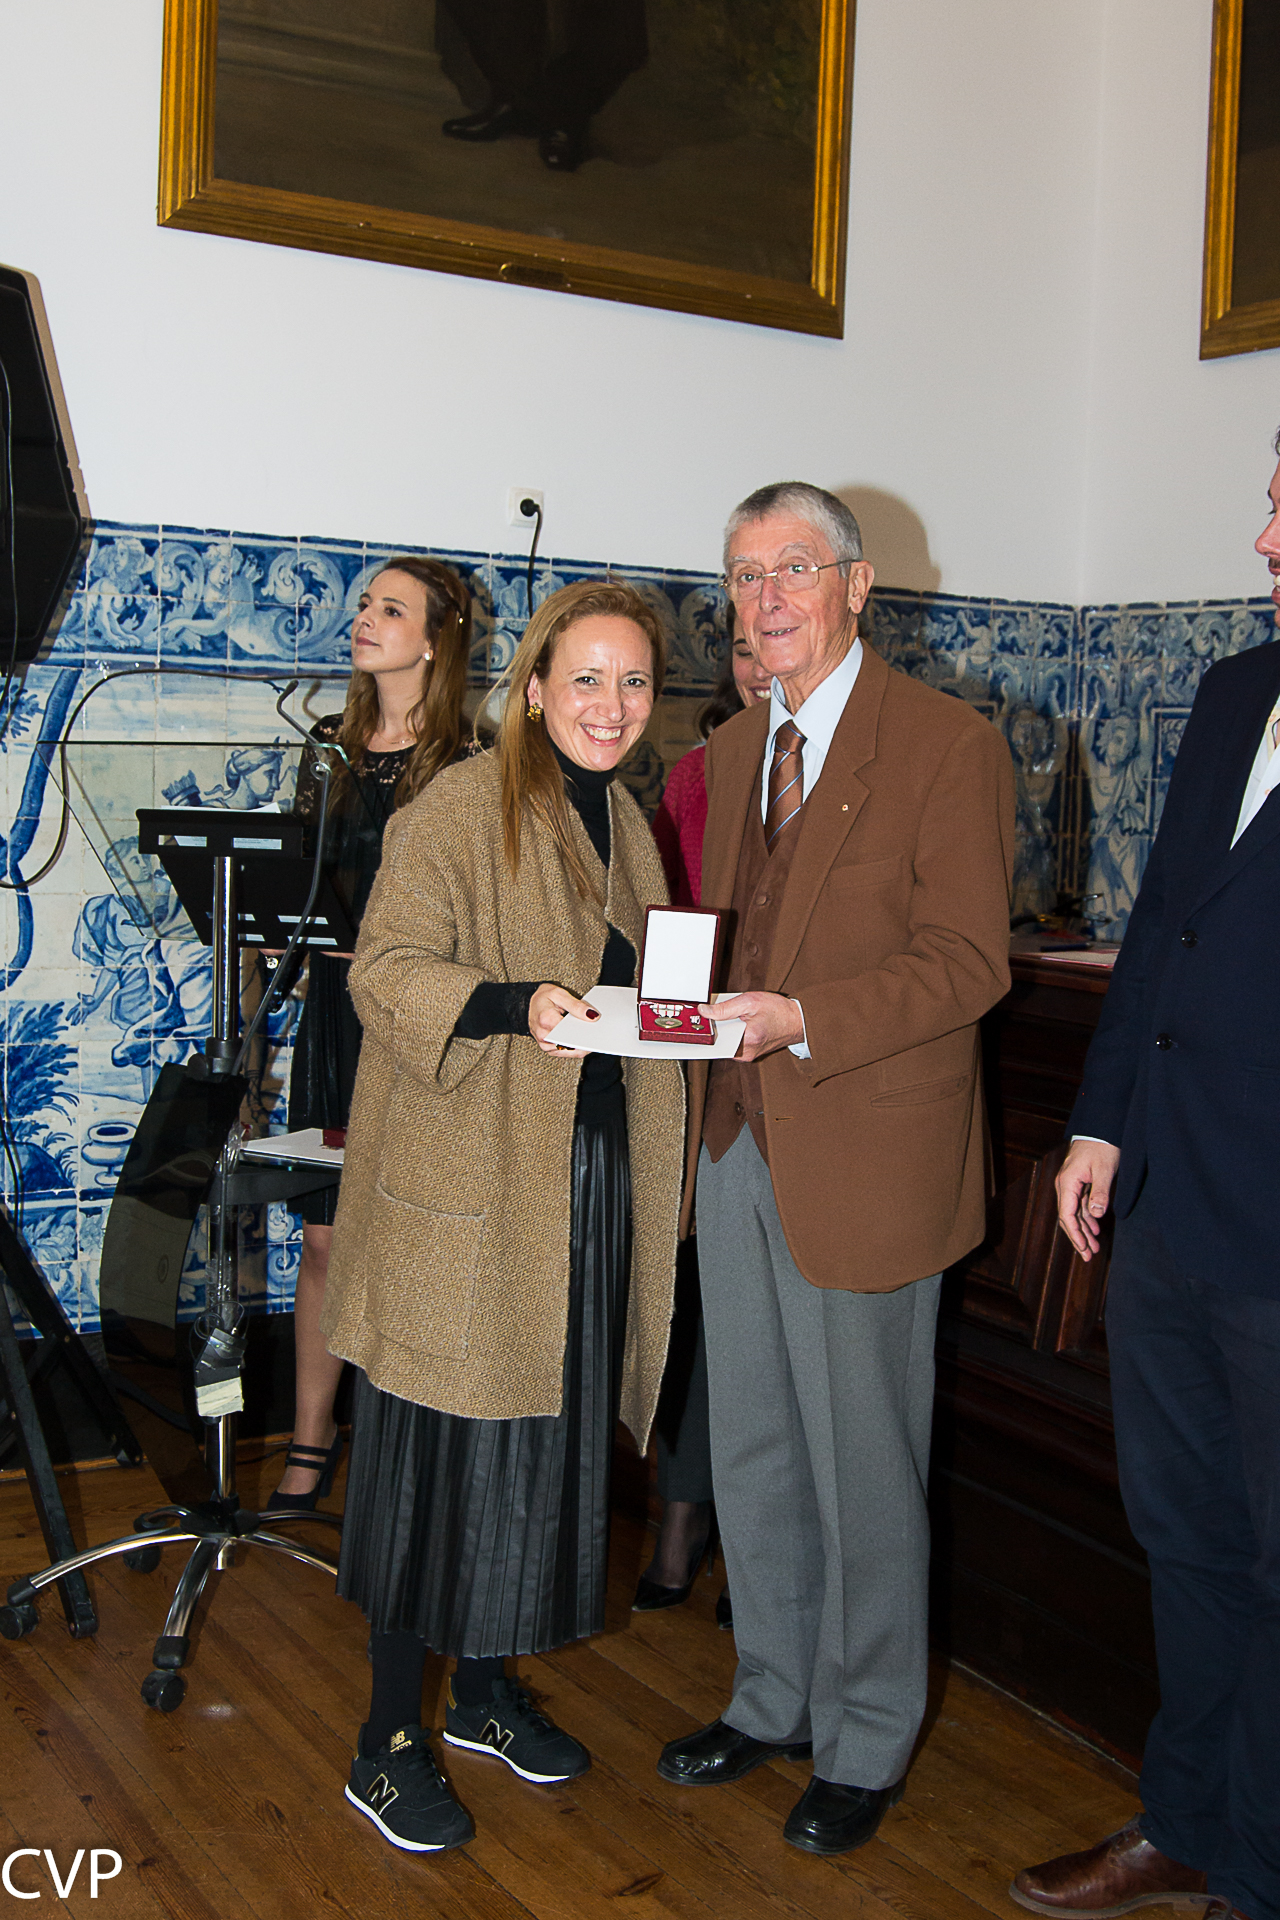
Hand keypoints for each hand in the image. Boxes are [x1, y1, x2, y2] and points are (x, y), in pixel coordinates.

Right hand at [529, 982, 599, 1056]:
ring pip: (571, 1051)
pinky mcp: (549, 1049)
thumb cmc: (544, 998)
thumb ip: (576, 1005)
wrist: (530, 1004)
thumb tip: (593, 1016)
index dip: (585, 1031)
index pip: (570, 1031)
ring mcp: (545, 1045)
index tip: (598, 1030)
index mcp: (546, 1020)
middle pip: (572, 1043)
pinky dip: (577, 1047)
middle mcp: (544, 1036)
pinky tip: (585, 1039)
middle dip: (586, 1039)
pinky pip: (567, 1052)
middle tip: (599, 1033)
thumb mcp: (559, 994)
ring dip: (583, 1044)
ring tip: (592, 1035)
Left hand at [699, 991, 804, 1062]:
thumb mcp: (750, 1001)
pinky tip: (742, 1023)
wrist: (798, 1021)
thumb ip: (724, 1008)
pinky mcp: (749, 1053)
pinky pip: (732, 1042)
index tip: (702, 1019)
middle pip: (718, 1039)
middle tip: (726, 1013)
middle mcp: (745, 1053)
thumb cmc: (779, 1011)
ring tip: (738, 1017)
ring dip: (726, 1028)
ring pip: (725, 1041)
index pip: (714, 1038)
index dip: (707, 1026)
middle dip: (717, 1025)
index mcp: (746, 1041)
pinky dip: (733, 1032)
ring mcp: (747, 1055)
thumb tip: (704, 1011)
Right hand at [1055, 1138, 1120, 1259]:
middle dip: (1078, 1237)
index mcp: (1068, 1182)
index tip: (1084, 1248)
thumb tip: (1095, 1215)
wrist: (1100, 1127)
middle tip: (1089, 1256)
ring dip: (1083, 1230)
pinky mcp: (1078, 1183)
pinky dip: (1086, 1218)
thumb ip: (1100, 1192)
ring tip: (1094, 1247)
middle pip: (1067, 1217)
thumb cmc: (1102, 1146)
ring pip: (1074, 1213)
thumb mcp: (1104, 1169)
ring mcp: (1070, 1184)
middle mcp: (1065, 1185)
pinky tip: (1094, 1228)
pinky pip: (1079, 1205)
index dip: (1075, 1233)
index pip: (1066, 1214)